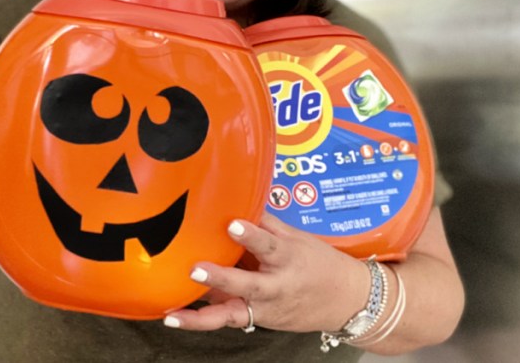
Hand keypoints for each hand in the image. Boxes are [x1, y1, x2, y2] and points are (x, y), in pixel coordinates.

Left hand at [164, 214, 369, 332]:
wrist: (347, 302)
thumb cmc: (319, 264)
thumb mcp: (298, 238)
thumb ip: (268, 224)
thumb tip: (240, 199)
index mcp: (288, 258)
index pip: (269, 244)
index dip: (251, 235)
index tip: (232, 225)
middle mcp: (276, 287)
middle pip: (247, 285)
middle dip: (221, 279)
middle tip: (195, 270)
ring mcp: (266, 309)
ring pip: (232, 314)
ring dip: (201, 317)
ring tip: (173, 317)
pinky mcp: (258, 321)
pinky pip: (229, 320)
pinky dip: (203, 320)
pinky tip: (176, 317)